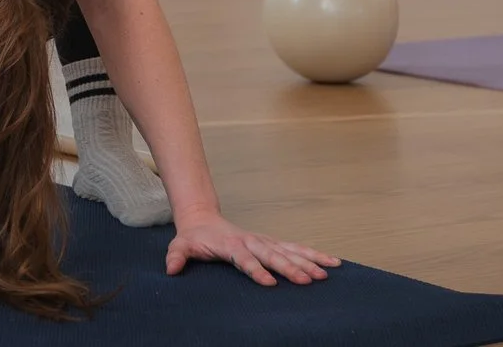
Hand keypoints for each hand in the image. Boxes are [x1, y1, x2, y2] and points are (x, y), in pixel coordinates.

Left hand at [164, 213, 339, 287]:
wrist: (203, 219)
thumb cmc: (194, 237)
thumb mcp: (180, 245)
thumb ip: (176, 256)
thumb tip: (171, 269)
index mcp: (231, 245)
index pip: (244, 259)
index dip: (255, 270)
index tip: (269, 282)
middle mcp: (252, 242)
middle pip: (273, 255)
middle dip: (290, 268)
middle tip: (307, 281)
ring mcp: (264, 241)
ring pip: (290, 250)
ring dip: (308, 261)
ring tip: (327, 272)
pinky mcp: (272, 243)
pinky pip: (296, 248)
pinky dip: (313, 254)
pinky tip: (331, 262)